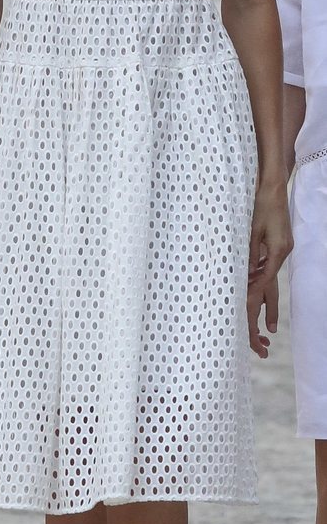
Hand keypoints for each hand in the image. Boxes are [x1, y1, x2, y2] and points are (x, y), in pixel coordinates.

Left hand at [246, 181, 292, 357]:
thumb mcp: (252, 230)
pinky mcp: (278, 246)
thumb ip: (248, 252)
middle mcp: (281, 254)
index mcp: (277, 252)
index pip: (263, 283)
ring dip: (266, 303)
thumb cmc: (261, 204)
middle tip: (265, 337)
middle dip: (266, 314)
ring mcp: (281, 250)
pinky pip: (269, 269)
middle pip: (271, 289)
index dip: (254, 302)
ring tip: (266, 327)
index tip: (248, 319)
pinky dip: (262, 282)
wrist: (273, 186)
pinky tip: (256, 293)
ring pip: (271, 282)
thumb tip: (242, 274)